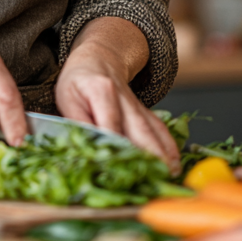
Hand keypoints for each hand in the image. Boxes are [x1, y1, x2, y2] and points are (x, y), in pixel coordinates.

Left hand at [55, 18, 179, 174]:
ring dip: (162, 154)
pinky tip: (174, 165)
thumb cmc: (78, 83)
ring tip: (169, 176)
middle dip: (147, 155)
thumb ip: (75, 122)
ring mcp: (138, 106)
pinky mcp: (146, 113)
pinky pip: (160, 129)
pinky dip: (169, 147)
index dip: (115, 144)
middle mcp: (124, 98)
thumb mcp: (67, 98)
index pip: (110, 121)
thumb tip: (84, 146)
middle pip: (138, 128)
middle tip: (151, 180)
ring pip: (153, 131)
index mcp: (101, 90)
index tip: (118, 168)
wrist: (98, 60)